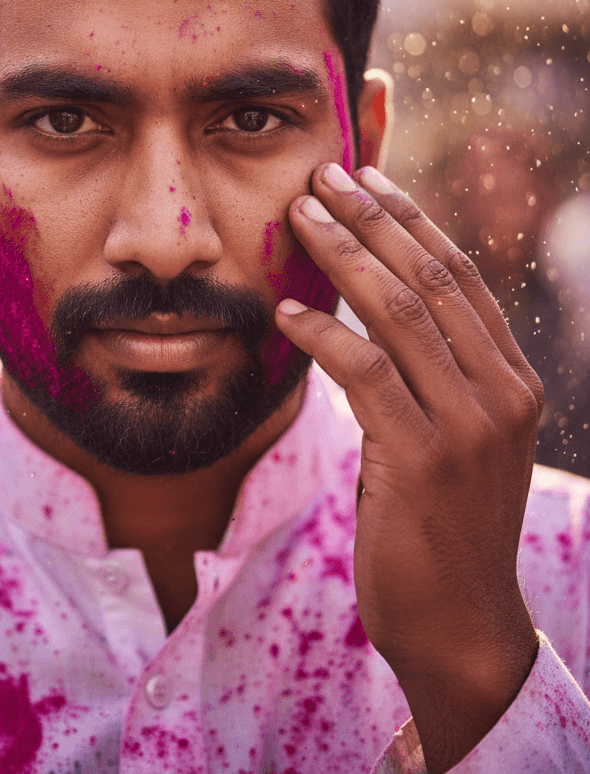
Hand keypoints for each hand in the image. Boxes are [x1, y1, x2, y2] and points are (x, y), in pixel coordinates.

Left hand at [276, 163, 542, 773]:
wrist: (458, 623)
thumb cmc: (440, 522)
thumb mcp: (452, 435)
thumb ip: (431, 371)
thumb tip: (372, 302)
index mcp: (512, 379)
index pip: (462, 275)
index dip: (411, 218)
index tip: (368, 176)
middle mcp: (502, 393)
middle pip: (432, 279)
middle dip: (373, 219)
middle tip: (323, 176)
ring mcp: (468, 427)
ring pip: (401, 313)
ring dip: (344, 257)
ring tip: (299, 217)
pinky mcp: (422, 461)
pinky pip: (366, 375)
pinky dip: (324, 335)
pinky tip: (287, 312)